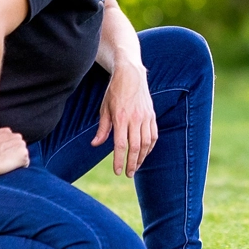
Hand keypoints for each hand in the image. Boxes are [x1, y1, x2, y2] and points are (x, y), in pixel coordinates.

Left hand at [92, 62, 156, 176]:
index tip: (117, 171)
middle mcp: (135, 118)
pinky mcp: (152, 115)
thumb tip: (95, 144)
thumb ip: (102, 128)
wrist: (131, 74)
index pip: (120, 145)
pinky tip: (145, 153)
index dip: (119, 160)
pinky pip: (153, 135)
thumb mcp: (104, 109)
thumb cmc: (115, 91)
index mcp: (120, 117)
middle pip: (135, 147)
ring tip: (136, 166)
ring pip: (146, 143)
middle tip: (128, 174)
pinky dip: (150, 147)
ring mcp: (146, 117)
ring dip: (142, 157)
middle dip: (132, 163)